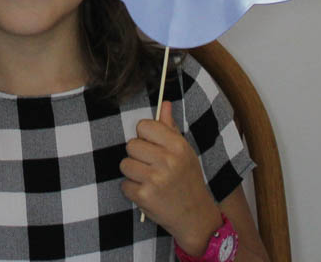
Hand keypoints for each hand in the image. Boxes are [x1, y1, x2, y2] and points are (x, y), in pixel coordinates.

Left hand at [119, 100, 221, 252]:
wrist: (195, 216)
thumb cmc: (188, 180)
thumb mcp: (184, 152)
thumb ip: (170, 128)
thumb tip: (164, 103)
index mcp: (177, 146)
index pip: (144, 126)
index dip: (144, 137)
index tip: (152, 147)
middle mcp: (167, 160)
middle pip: (131, 145)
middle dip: (138, 156)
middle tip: (152, 167)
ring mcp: (155, 179)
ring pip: (125, 164)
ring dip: (133, 173)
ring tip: (149, 180)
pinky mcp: (145, 196)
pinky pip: (124, 184)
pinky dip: (132, 190)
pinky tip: (148, 193)